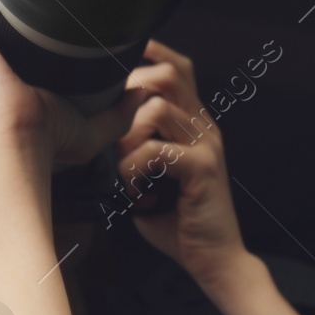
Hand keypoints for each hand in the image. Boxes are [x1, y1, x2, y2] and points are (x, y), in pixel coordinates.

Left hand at [116, 40, 249, 285]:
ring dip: (128, 138)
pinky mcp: (203, 166)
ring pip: (155, 109)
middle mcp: (204, 126)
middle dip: (131, 92)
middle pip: (168, 75)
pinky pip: (155, 150)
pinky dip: (133, 168)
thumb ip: (135, 149)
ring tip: (127, 170)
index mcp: (194, 123)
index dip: (151, 54)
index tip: (118, 60)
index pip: (176, 68)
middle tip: (117, 133)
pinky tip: (135, 190)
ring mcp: (206, 143)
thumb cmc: (178, 220)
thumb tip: (98, 134)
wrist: (215, 260)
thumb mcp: (152, 176)